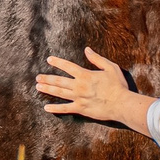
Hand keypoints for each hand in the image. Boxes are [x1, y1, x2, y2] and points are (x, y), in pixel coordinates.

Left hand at [35, 46, 149, 129]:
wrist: (122, 104)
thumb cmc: (118, 86)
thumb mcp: (110, 67)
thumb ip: (97, 59)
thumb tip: (87, 49)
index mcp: (85, 75)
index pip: (68, 66)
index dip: (57, 62)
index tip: (49, 59)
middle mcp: (79, 86)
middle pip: (59, 81)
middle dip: (47, 78)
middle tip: (38, 77)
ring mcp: (78, 98)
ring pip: (59, 93)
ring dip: (48, 89)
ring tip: (38, 87)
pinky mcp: (81, 109)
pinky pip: (65, 109)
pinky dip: (55, 109)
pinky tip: (46, 108)